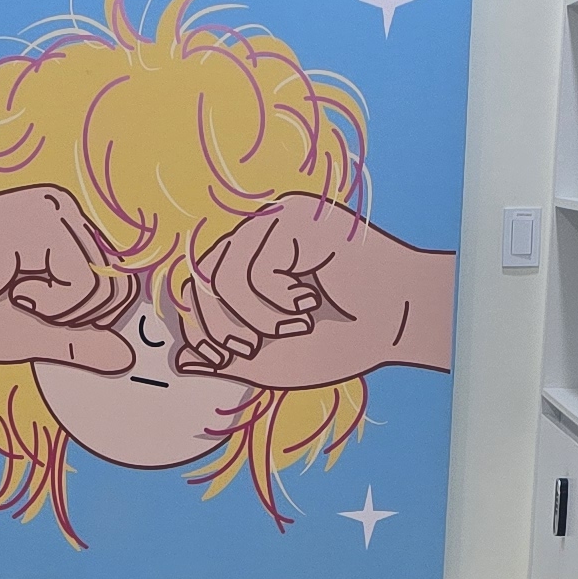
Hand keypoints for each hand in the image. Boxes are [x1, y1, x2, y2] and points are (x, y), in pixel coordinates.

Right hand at [0, 186, 140, 370]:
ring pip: (105, 288)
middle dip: (76, 319)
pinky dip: (50, 302)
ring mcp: (57, 209)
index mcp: (64, 234)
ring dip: (60, 311)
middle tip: (23, 306)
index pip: (116, 288)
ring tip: (14, 294)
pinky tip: (11, 285)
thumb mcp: (33, 336)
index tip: (33, 313)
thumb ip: (80, 345)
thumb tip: (128, 359)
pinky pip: (82, 283)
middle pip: (120, 290)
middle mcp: (65, 213)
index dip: (86, 322)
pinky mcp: (46, 215)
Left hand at [170, 194, 453, 389]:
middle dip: (221, 328)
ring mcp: (274, 222)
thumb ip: (228, 359)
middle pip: (200, 281)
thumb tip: (179, 361)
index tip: (227, 357)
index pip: (197, 290)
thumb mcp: (274, 360)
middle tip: (257, 346)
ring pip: (222, 276)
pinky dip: (277, 300)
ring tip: (294, 325)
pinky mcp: (293, 218)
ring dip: (255, 317)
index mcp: (250, 264)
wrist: (397, 324)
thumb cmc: (344, 339)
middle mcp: (257, 237)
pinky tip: (310, 300)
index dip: (200, 329)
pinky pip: (254, 269)